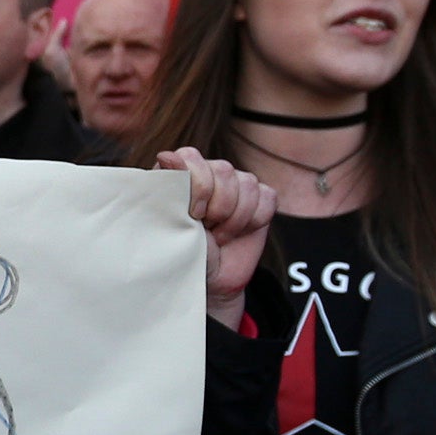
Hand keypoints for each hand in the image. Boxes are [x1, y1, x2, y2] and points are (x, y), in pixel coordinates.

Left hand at [157, 148, 274, 330]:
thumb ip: (170, 187)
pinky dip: (255, 220)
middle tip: (206, 229)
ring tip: (219, 235)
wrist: (210, 279)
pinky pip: (267, 197)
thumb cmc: (182, 251)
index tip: (193, 214)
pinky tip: (238, 232)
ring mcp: (236, 185)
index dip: (197, 187)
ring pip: (248, 183)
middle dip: (218, 208)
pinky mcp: (260, 199)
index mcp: (179, 173)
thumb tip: (167, 155)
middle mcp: (208, 173)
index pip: (191, 157)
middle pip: (224, 170)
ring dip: (235, 219)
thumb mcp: (170, 221)